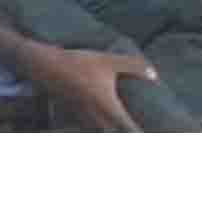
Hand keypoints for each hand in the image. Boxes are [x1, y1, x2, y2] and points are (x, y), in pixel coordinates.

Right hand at [26, 41, 156, 132]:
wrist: (44, 67)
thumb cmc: (77, 64)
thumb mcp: (106, 61)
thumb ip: (132, 66)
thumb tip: (154, 75)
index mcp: (110, 109)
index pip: (131, 133)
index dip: (143, 138)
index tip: (158, 139)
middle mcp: (98, 121)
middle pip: (118, 139)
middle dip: (128, 137)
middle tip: (139, 135)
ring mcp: (85, 123)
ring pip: (103, 137)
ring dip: (113, 136)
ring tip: (122, 133)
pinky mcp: (75, 121)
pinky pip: (90, 134)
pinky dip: (99, 134)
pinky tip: (102, 129)